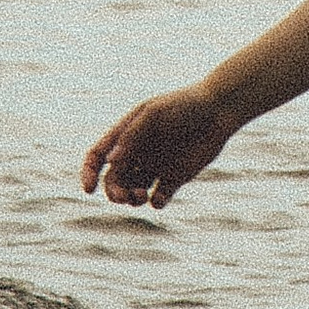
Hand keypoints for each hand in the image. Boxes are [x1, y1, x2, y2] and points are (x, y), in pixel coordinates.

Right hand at [80, 88, 239, 208]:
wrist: (219, 111)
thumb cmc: (184, 105)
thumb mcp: (154, 115)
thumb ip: (132, 137)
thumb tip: (110, 161)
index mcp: (126, 134)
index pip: (98, 156)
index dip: (89, 173)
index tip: (89, 189)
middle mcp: (137, 153)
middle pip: (114, 180)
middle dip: (113, 192)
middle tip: (124, 197)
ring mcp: (155, 167)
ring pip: (132, 192)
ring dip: (131, 200)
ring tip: (141, 197)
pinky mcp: (174, 179)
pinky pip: (158, 199)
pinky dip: (155, 203)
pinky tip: (159, 197)